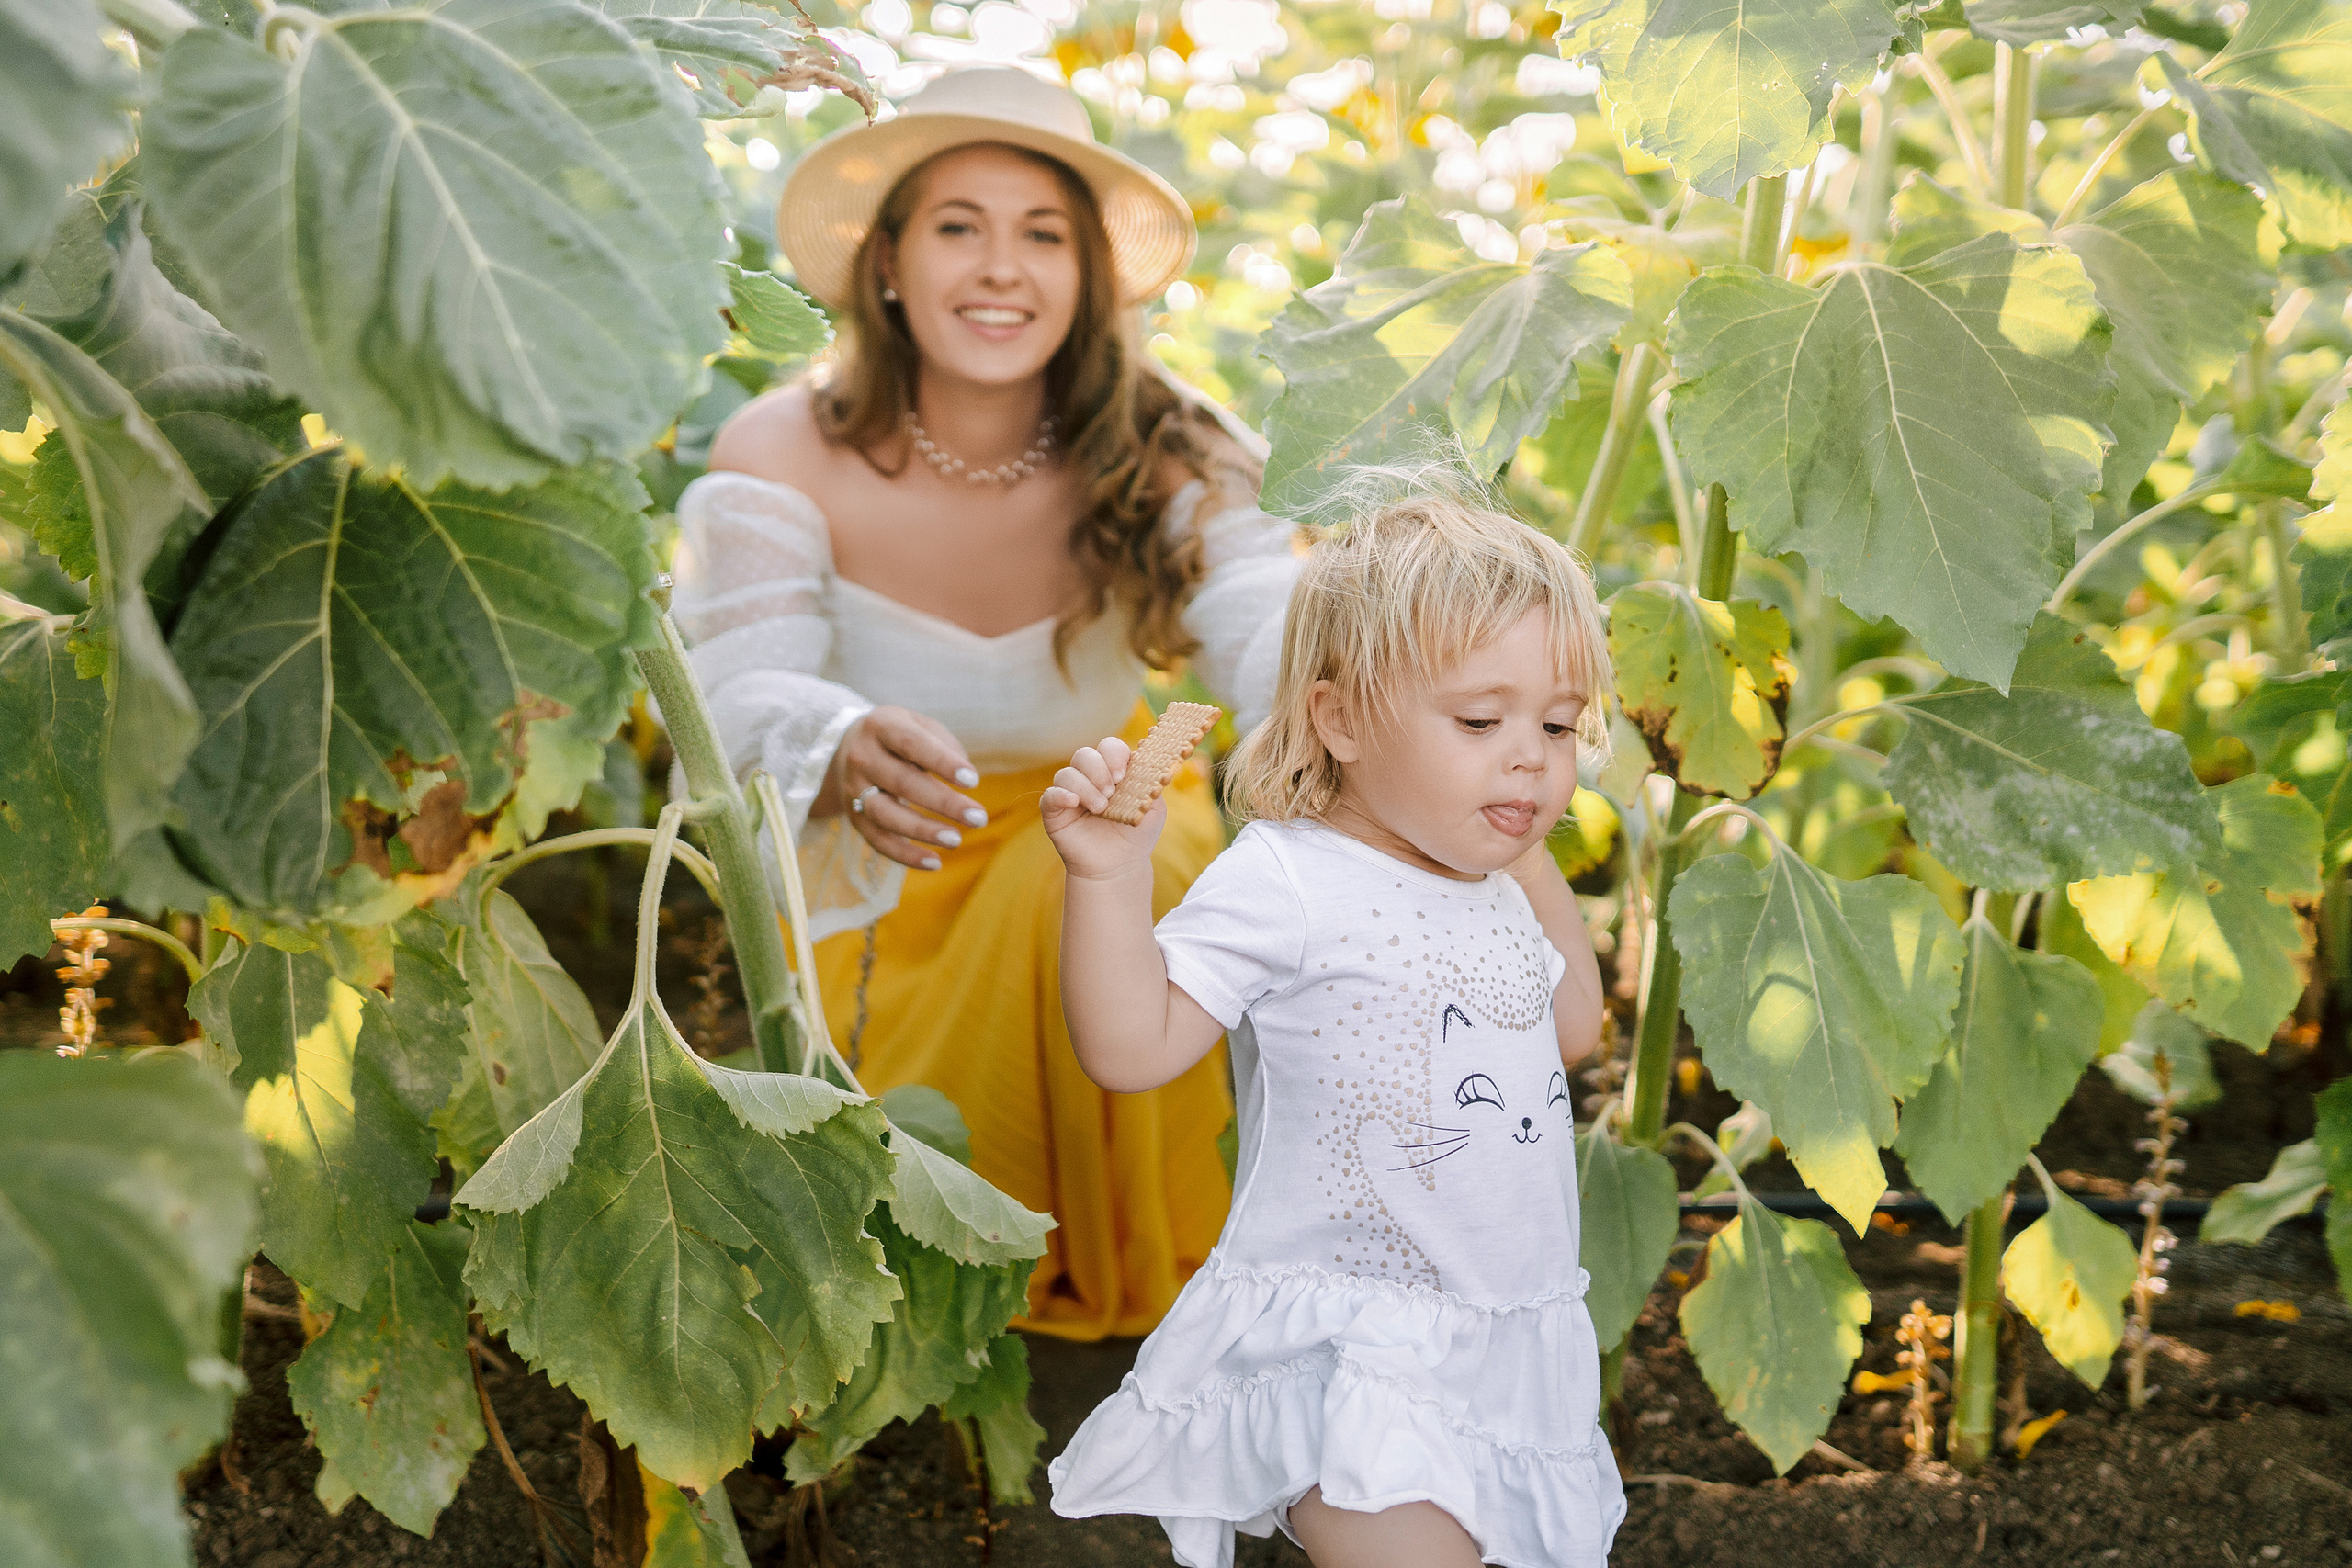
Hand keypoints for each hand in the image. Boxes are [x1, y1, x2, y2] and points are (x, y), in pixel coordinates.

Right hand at [819, 706, 986, 870]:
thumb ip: (944, 745)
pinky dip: (905, 855)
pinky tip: (934, 862)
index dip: (942, 763)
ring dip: (923, 831)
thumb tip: (966, 779)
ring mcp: (854, 788)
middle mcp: (862, 756)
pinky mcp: (853, 816)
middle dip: (943, 803)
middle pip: (902, 783)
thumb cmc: (898, 737)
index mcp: (881, 726)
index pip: (912, 744)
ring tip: (956, 840)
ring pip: (886, 815)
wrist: (846, 748)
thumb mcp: (919, 725)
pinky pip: (877, 840)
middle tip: (978, 818)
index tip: (973, 781)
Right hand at [1042, 737, 1163, 881]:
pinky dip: (1061, 795)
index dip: (1114, 756)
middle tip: (1111, 793)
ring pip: (1067, 772)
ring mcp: (1070, 793)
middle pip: (1085, 755)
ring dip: (1086, 788)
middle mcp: (1089, 778)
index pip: (1109, 747)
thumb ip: (1152, 780)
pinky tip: (1074, 803)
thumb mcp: (1152, 806)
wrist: (1119, 866)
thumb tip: (1149, 756)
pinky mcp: (1054, 810)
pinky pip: (1050, 794)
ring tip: (1101, 808)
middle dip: (1099, 771)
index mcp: (1113, 771)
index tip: (1122, 776)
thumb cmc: (1136, 834)